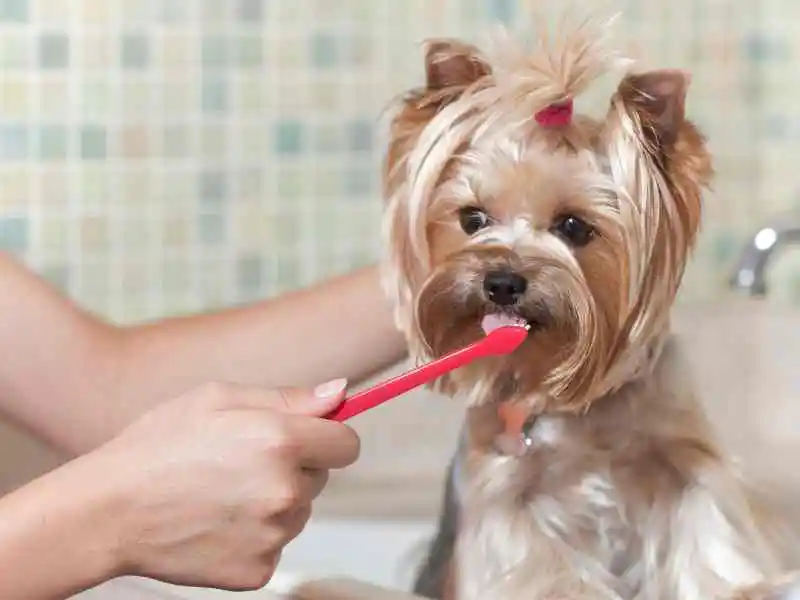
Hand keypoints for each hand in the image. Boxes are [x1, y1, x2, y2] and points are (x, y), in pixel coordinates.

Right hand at [86, 378, 358, 589]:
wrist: (108, 511)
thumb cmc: (158, 446)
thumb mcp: (219, 398)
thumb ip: (289, 397)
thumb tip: (340, 393)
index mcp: (280, 441)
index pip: (348, 444)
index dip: (328, 437)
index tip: (308, 437)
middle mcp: (285, 491)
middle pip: (322, 477)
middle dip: (296, 467)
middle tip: (243, 462)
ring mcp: (273, 535)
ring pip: (299, 511)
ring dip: (276, 502)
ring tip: (223, 492)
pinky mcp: (258, 570)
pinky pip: (276, 543)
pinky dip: (256, 535)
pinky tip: (217, 521)